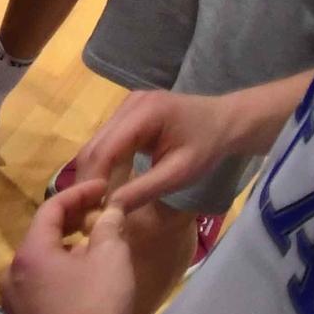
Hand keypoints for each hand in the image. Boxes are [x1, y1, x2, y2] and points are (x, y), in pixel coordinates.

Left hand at [0, 179, 137, 313]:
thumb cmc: (97, 306)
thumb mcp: (111, 259)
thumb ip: (109, 226)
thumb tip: (111, 209)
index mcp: (30, 251)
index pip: (50, 209)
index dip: (77, 194)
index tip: (101, 188)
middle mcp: (11, 272)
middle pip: (41, 238)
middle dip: (69, 225)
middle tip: (96, 218)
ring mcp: (10, 301)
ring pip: (36, 266)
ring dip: (61, 255)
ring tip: (89, 253)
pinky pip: (35, 291)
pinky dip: (53, 281)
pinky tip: (75, 290)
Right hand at [67, 87, 245, 208]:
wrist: (226, 121)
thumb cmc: (208, 148)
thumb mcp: (181, 173)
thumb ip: (145, 189)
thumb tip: (112, 208)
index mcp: (144, 114)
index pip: (106, 149)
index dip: (94, 179)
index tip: (90, 209)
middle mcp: (128, 104)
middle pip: (95, 144)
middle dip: (89, 177)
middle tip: (87, 209)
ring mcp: (126, 105)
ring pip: (97, 141)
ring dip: (94, 171)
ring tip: (95, 199)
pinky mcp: (127, 111)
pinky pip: (107, 139)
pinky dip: (104, 162)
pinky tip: (107, 181)